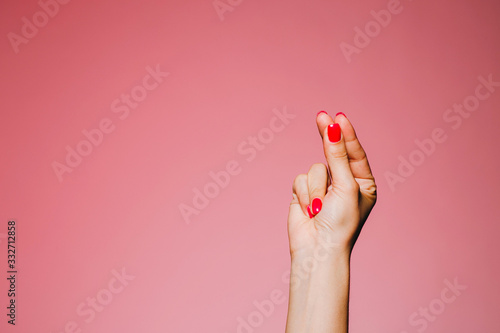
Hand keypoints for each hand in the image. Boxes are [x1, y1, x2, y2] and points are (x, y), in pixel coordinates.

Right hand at [288, 111, 376, 257]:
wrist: (317, 249)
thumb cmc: (340, 222)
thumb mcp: (345, 186)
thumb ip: (337, 156)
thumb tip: (333, 129)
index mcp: (363, 183)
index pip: (354, 153)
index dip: (346, 134)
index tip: (338, 117)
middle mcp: (343, 183)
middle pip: (333, 153)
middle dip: (328, 138)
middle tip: (321, 116)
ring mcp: (323, 188)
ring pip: (315, 168)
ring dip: (316, 188)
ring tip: (319, 207)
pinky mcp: (304, 193)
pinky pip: (300, 179)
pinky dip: (303, 194)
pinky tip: (308, 210)